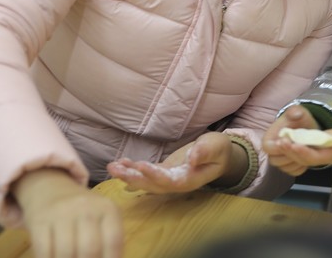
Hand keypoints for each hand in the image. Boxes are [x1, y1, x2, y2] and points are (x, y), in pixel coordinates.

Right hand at [12, 168, 123, 257]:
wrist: (51, 189)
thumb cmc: (82, 213)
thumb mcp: (101, 220)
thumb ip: (107, 244)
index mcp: (108, 209)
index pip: (114, 241)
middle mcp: (86, 207)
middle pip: (90, 249)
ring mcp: (62, 212)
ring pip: (66, 253)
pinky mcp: (40, 220)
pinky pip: (45, 251)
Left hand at [106, 132, 247, 192]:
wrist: (219, 154)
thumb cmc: (219, 149)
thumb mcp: (216, 147)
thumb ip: (205, 152)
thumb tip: (192, 157)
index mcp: (190, 179)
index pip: (170, 181)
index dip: (155, 176)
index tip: (141, 165)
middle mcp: (177, 183)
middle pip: (152, 185)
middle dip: (133, 178)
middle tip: (115, 169)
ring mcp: (169, 179)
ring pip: (146, 181)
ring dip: (128, 175)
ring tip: (112, 167)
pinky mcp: (164, 171)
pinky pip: (146, 173)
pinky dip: (132, 169)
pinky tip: (120, 163)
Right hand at [262, 105, 320, 175]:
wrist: (307, 128)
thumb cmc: (299, 120)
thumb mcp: (298, 112)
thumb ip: (295, 111)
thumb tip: (296, 114)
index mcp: (268, 139)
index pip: (268, 148)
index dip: (280, 147)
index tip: (292, 142)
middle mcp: (271, 152)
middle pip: (276, 161)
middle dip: (290, 156)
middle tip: (302, 148)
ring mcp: (280, 161)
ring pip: (285, 168)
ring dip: (296, 162)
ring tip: (306, 152)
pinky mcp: (289, 167)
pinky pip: (294, 172)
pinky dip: (301, 167)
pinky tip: (307, 158)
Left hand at [264, 109, 331, 175]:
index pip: (316, 156)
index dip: (303, 151)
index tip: (292, 143)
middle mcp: (326, 157)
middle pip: (306, 159)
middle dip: (292, 152)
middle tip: (280, 141)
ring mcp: (322, 155)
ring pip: (302, 158)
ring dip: (290, 151)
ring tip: (279, 141)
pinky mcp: (319, 151)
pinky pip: (304, 153)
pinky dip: (293, 149)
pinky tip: (285, 141)